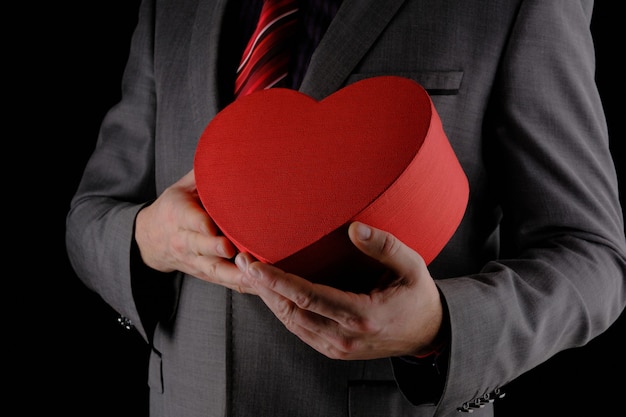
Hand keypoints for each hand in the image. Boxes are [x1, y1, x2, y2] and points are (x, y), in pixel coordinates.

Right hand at [135, 170, 253, 292]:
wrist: (151, 239)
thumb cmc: (174, 207)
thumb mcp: (181, 186)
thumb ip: (202, 173)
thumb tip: (226, 148)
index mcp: (177, 213)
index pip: (188, 218)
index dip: (200, 223)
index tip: (211, 226)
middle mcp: (184, 240)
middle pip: (200, 246)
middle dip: (216, 249)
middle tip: (233, 249)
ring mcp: (194, 260)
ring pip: (214, 269)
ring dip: (234, 274)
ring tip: (254, 274)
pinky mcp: (206, 274)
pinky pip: (225, 282)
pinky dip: (242, 284)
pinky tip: (261, 286)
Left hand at [235, 221, 443, 358]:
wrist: (427, 333)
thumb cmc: (417, 296)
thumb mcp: (412, 266)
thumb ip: (384, 246)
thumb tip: (354, 228)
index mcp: (362, 316)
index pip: (308, 297)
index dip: (277, 280)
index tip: (254, 263)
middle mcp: (345, 337)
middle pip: (291, 311)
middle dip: (263, 287)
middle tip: (241, 260)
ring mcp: (337, 348)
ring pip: (291, 323)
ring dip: (268, 298)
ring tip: (250, 273)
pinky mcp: (333, 350)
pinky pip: (299, 330)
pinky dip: (281, 310)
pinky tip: (271, 292)